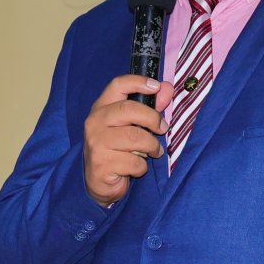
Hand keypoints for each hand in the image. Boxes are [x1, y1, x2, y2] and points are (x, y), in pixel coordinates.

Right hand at [83, 75, 174, 205]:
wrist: (99, 182)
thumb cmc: (118, 149)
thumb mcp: (132, 126)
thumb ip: (150, 107)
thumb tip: (167, 88)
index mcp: (102, 108)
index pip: (118, 85)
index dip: (138, 82)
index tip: (156, 86)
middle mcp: (95, 122)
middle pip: (128, 110)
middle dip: (152, 118)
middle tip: (163, 128)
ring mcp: (96, 143)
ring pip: (135, 138)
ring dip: (152, 146)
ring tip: (154, 151)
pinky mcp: (102, 164)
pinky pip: (134, 162)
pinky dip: (142, 166)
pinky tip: (137, 167)